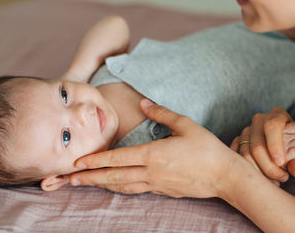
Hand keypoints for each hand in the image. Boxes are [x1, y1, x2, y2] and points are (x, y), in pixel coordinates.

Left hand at [69, 99, 242, 197]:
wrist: (225, 176)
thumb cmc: (207, 148)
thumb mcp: (186, 125)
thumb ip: (161, 113)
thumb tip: (142, 103)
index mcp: (154, 154)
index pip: (118, 157)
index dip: (96, 160)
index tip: (78, 162)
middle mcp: (151, 172)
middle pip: (114, 176)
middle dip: (90, 178)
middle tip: (69, 179)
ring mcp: (156, 184)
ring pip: (122, 186)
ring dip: (101, 185)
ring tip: (84, 185)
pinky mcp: (163, 191)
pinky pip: (135, 190)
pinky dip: (120, 188)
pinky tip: (113, 187)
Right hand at [230, 107, 294, 181]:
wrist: (288, 144)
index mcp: (276, 115)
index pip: (272, 126)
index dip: (275, 145)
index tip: (281, 163)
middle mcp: (258, 120)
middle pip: (256, 145)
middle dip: (269, 167)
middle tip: (284, 178)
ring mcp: (246, 131)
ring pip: (245, 154)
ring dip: (259, 172)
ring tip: (275, 182)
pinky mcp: (238, 142)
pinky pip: (238, 158)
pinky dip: (248, 172)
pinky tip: (262, 180)